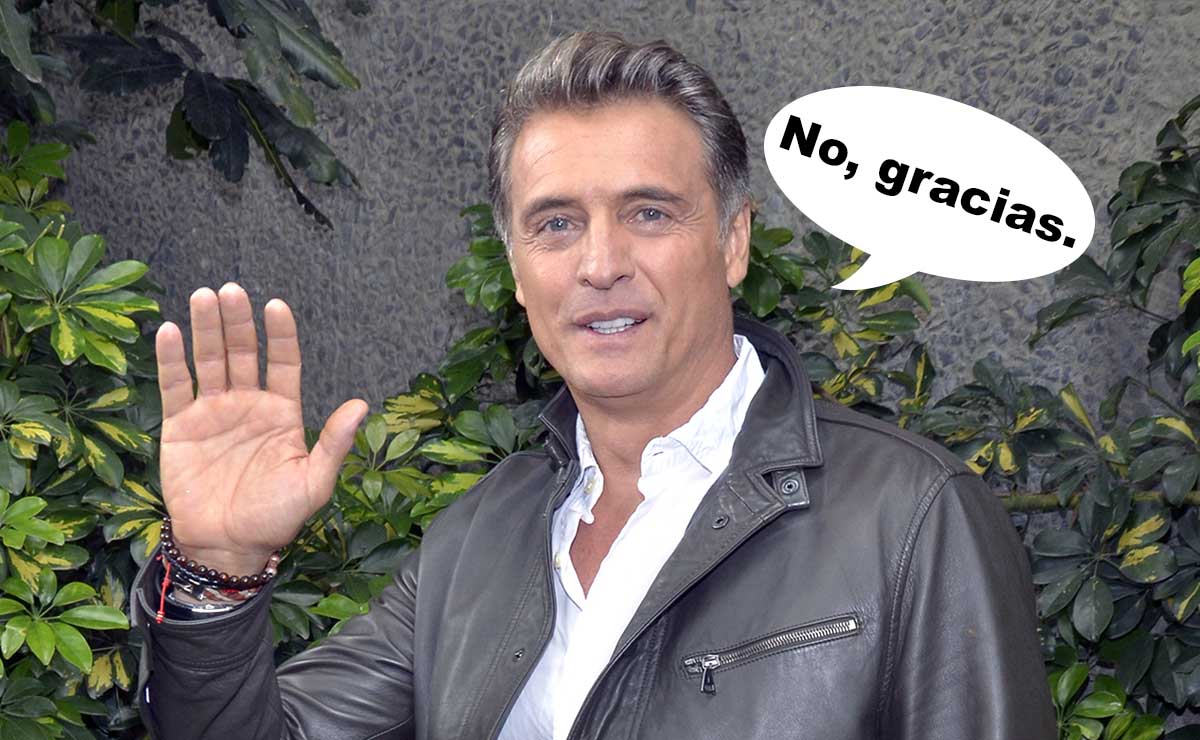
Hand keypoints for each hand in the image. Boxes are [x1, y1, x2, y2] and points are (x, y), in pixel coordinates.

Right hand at [155, 283, 367, 575]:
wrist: (228, 546)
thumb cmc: (275, 517)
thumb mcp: (314, 482)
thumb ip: (333, 443)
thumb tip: (362, 405)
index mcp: (282, 412)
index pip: (282, 362)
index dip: (280, 334)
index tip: (276, 306)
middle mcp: (248, 404)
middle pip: (243, 352)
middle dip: (238, 321)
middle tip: (231, 290)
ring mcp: (213, 412)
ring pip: (210, 361)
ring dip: (206, 329)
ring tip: (204, 297)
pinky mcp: (180, 426)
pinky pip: (175, 386)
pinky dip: (171, 359)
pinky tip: (170, 332)